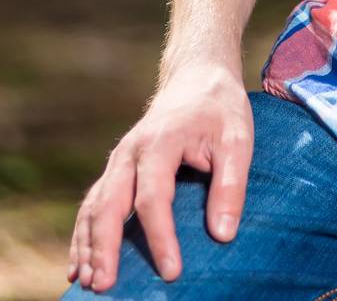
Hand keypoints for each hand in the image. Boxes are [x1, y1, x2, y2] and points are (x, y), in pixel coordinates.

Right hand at [67, 58, 251, 291]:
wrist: (197, 77)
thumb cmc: (220, 110)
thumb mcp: (237, 139)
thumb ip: (231, 185)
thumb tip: (223, 234)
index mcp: (161, 142)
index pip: (154, 197)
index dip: (160, 237)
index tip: (171, 271)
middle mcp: (131, 152)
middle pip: (111, 204)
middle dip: (105, 247)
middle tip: (106, 287)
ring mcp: (119, 160)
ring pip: (95, 206)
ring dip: (88, 245)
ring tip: (88, 284)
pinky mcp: (117, 169)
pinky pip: (93, 203)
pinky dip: (83, 234)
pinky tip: (79, 265)